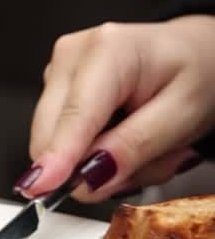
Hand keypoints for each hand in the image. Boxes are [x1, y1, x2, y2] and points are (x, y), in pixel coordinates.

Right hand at [15, 16, 214, 201]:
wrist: (195, 53)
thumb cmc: (195, 74)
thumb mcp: (183, 115)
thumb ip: (135, 147)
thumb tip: (89, 178)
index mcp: (108, 51)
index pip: (75, 116)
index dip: (58, 155)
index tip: (43, 187)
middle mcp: (73, 56)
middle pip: (53, 135)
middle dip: (97, 167)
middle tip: (153, 160)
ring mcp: (59, 72)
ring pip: (56, 146)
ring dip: (101, 164)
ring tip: (146, 144)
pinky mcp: (56, 90)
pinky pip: (61, 142)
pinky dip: (95, 154)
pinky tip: (126, 137)